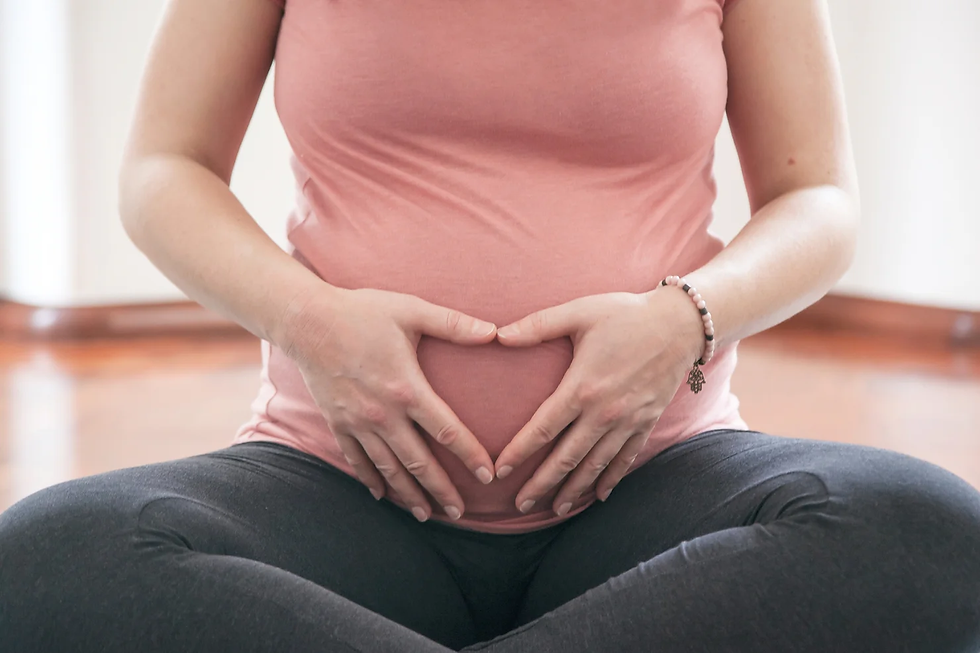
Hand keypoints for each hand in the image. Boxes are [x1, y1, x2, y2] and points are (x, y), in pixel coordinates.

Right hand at [282, 286, 497, 521]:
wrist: (306, 321)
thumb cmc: (362, 312)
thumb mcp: (411, 310)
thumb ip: (454, 324)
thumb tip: (495, 332)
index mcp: (407, 389)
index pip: (447, 432)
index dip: (470, 456)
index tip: (488, 476)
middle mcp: (383, 414)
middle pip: (418, 462)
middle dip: (441, 490)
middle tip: (460, 512)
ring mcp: (358, 422)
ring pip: (388, 469)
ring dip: (409, 494)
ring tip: (427, 515)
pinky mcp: (337, 423)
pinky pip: (356, 460)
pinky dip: (371, 480)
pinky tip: (383, 496)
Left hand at [494, 287, 705, 515]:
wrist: (681, 323)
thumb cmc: (625, 313)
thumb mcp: (579, 312)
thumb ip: (537, 325)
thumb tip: (497, 335)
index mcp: (582, 387)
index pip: (542, 430)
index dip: (519, 453)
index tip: (500, 472)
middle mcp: (604, 413)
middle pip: (566, 459)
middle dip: (541, 485)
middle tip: (520, 506)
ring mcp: (628, 422)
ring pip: (595, 466)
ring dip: (573, 490)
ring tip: (554, 510)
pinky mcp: (646, 423)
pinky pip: (625, 460)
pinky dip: (610, 480)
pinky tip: (597, 497)